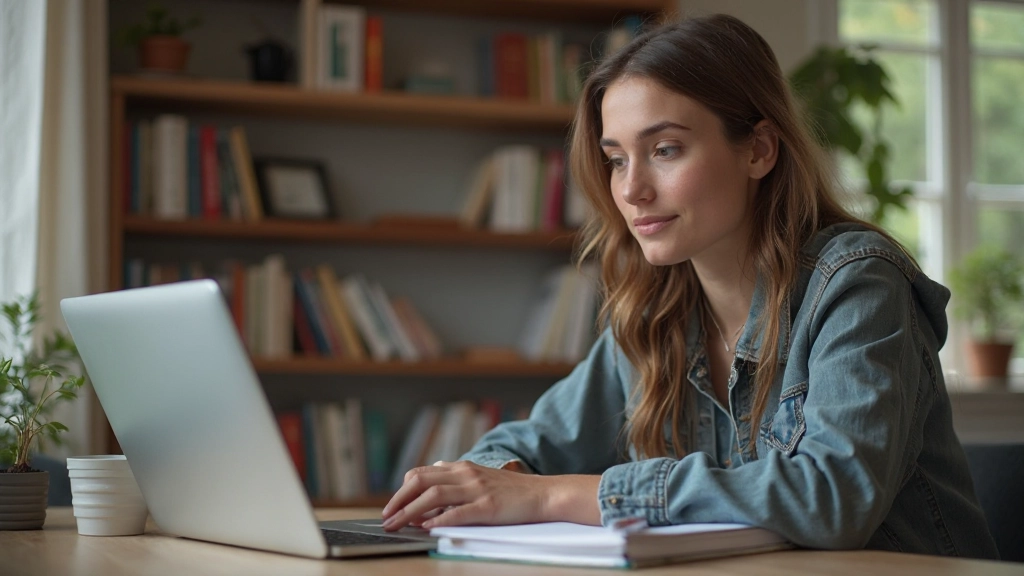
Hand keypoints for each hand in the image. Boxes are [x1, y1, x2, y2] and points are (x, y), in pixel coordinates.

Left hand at [380, 460, 600, 530]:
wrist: (543, 494)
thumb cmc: (511, 491)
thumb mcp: (479, 478)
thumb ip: (455, 479)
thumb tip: (431, 483)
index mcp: (461, 467)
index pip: (420, 474)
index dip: (401, 491)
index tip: (391, 507)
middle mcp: (466, 474)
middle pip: (420, 482)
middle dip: (398, 501)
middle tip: (385, 518)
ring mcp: (476, 489)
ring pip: (433, 496)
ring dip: (410, 512)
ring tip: (397, 525)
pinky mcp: (488, 507)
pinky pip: (458, 512)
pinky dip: (438, 520)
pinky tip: (427, 529)